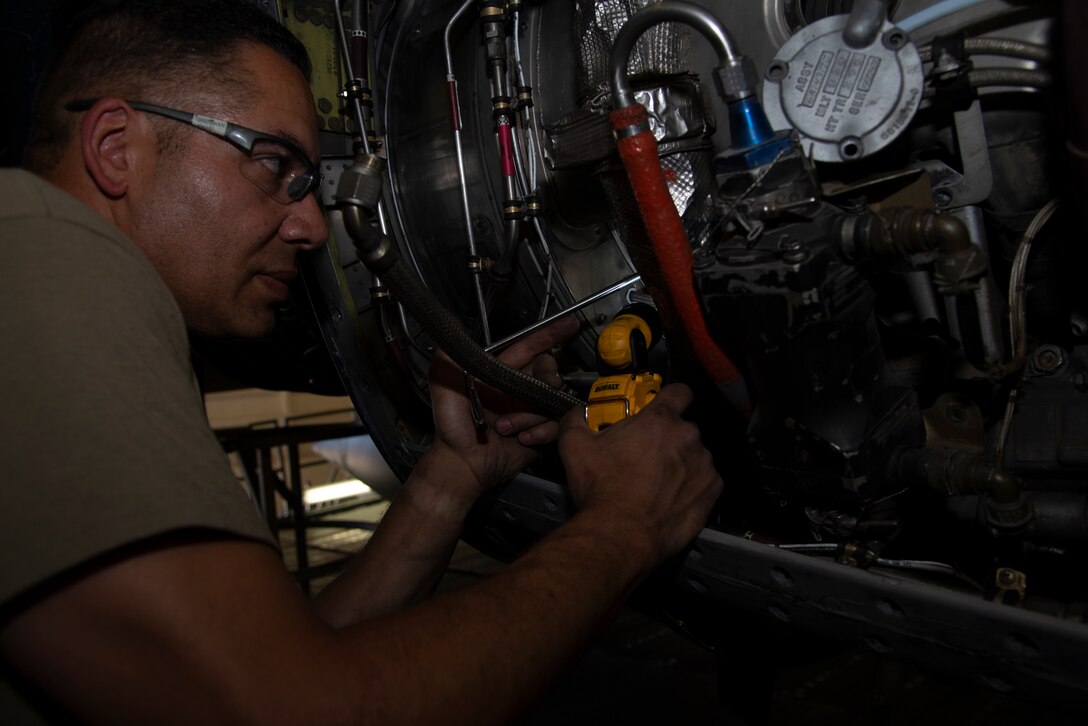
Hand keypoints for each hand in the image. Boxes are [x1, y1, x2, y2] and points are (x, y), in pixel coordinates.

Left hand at [426, 316, 580, 500]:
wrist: (462, 462)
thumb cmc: (451, 427)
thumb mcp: (443, 384)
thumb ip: (449, 355)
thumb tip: (453, 327)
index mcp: (501, 374)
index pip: (529, 347)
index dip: (549, 334)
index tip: (570, 324)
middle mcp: (518, 390)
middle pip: (548, 372)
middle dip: (544, 380)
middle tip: (527, 394)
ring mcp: (531, 410)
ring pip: (552, 401)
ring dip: (530, 415)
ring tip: (504, 428)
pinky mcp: (540, 432)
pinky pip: (556, 425)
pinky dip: (540, 432)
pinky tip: (522, 439)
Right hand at [557, 383, 721, 564]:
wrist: (621, 533)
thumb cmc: (602, 490)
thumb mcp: (575, 447)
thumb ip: (576, 420)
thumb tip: (577, 414)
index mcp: (659, 420)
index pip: (679, 392)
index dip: (671, 397)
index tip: (662, 408)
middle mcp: (687, 437)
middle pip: (683, 428)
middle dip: (667, 438)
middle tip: (645, 455)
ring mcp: (703, 464)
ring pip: (694, 455)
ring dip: (680, 463)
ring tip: (656, 482)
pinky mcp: (711, 491)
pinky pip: (705, 480)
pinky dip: (691, 486)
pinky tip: (670, 497)